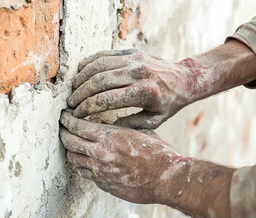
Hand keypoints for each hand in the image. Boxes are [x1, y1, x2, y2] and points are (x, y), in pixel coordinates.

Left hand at [59, 111, 186, 203]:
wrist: (166, 178)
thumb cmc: (157, 152)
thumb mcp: (139, 131)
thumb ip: (119, 129)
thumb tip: (107, 126)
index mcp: (110, 136)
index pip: (78, 126)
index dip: (68, 119)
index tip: (64, 115)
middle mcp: (101, 154)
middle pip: (70, 142)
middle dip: (63, 132)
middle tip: (61, 127)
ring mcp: (100, 171)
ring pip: (74, 158)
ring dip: (70, 149)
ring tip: (70, 143)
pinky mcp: (103, 184)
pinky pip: (84, 173)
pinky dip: (80, 164)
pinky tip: (83, 159)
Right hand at [68, 49, 200, 128]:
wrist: (184, 79)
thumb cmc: (168, 103)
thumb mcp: (154, 121)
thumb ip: (129, 124)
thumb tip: (103, 127)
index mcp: (144, 92)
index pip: (106, 99)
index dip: (87, 107)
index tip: (77, 114)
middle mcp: (137, 72)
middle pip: (98, 81)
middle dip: (80, 94)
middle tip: (70, 104)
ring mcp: (134, 59)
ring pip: (98, 66)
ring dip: (81, 78)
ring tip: (73, 90)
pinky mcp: (131, 51)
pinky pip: (104, 55)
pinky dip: (89, 63)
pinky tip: (81, 73)